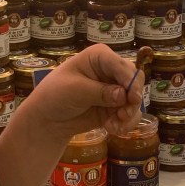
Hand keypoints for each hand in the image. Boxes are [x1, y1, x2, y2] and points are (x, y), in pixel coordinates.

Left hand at [28, 44, 143, 136]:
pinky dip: (125, 123)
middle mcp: (111, 70)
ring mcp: (115, 89)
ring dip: (128, 114)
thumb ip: (101, 92)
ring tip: (113, 126)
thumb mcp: (75, 90)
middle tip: (123, 115)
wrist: (48, 119)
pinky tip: (112, 128)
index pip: (121, 65)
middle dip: (132, 99)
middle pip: (135, 80)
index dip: (130, 80)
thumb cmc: (55, 95)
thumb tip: (124, 96)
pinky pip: (131, 114)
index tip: (133, 98)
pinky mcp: (116, 107)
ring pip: (136, 99)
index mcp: (100, 57)